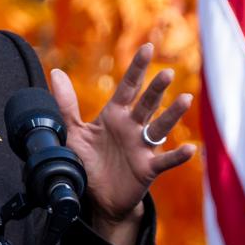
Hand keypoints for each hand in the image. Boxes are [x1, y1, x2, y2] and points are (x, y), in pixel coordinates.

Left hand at [50, 44, 195, 244]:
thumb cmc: (89, 160)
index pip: (128, 87)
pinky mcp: (148, 168)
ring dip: (172, 114)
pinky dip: (177, 155)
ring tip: (185, 99)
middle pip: (146, 103)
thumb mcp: (74, 131)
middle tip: (166, 72)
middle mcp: (132, 127)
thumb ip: (66, 103)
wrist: (98, 197)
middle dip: (156, 88)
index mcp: (115, 115)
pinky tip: (189, 148)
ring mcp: (142, 147)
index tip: (147, 47)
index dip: (137, 68)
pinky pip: (165, 161)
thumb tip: (55, 72)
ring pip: (159, 128)